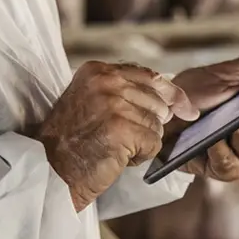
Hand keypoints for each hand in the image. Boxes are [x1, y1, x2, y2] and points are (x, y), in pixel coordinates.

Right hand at [38, 61, 194, 211]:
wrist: (51, 168)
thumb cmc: (74, 141)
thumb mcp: (94, 102)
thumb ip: (126, 92)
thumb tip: (175, 101)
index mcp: (99, 70)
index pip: (151, 76)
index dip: (174, 94)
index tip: (187, 109)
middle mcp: (106, 81)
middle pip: (158, 103)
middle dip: (148, 125)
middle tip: (119, 138)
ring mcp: (113, 103)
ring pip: (157, 125)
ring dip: (142, 142)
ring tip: (114, 146)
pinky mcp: (121, 128)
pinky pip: (154, 143)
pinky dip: (141, 156)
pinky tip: (118, 157)